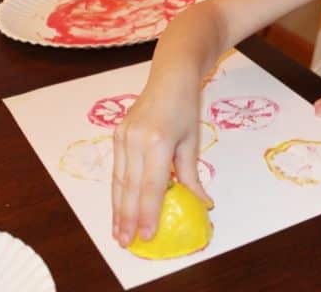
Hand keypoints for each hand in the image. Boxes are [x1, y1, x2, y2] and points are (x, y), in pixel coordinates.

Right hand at [112, 85, 211, 246]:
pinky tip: (118, 207)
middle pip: (130, 187)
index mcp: (158, 142)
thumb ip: (191, 175)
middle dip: (128, 218)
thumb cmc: (186, 109)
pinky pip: (117, 169)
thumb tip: (203, 203)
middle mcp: (136, 140)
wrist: (169, 78)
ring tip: (118, 232)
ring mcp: (122, 137)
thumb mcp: (192, 142)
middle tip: (126, 242)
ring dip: (118, 209)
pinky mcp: (116, 135)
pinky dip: (117, 191)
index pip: (152, 185)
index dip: (148, 213)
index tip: (147, 236)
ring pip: (119, 181)